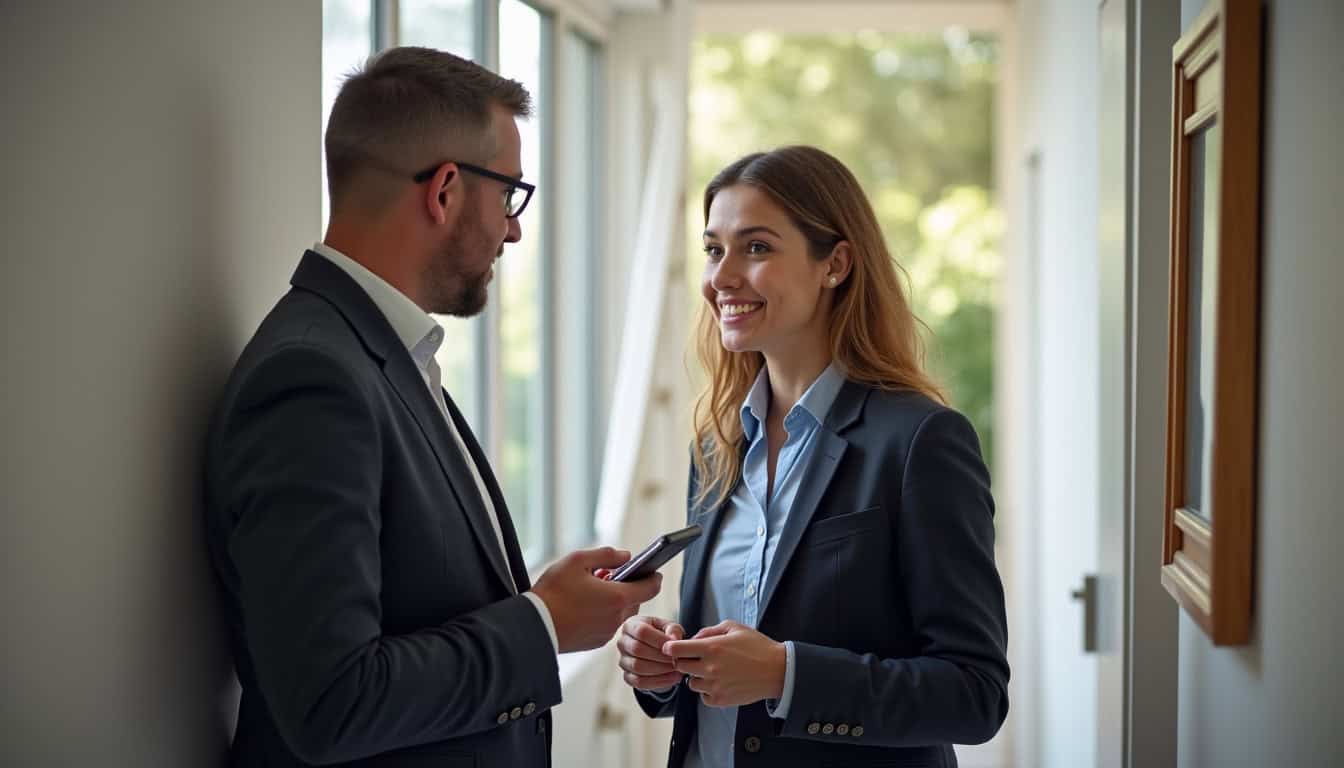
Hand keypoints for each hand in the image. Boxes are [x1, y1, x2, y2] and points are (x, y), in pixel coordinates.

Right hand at [531, 547, 662, 652]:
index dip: (653, 577)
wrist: (532, 626)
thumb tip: (626, 556)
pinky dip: (602, 614)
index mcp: (617, 598)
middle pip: (634, 600)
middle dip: (626, 587)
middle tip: (605, 576)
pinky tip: (583, 606)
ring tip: (590, 590)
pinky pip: (607, 625)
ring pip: (619, 613)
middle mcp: (616, 618)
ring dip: (613, 601)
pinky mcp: (595, 643)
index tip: (653, 570)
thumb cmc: (553, 592)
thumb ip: (607, 555)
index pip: (650, 588)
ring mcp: (606, 633)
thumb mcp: (577, 561)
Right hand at [616, 615, 684, 691]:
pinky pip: (639, 682)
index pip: (641, 631)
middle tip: (677, 660)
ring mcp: (622, 660)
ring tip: (676, 669)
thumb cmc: (660, 634)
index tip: (675, 647)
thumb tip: (674, 639)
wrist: (651, 648)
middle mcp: (622, 642)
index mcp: (630, 625)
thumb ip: (673, 629)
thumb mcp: (668, 626)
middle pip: (638, 650)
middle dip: (661, 657)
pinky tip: (672, 678)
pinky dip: (658, 682)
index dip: (659, 640)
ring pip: (637, 667)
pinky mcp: (626, 676)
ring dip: (660, 670)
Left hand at [663, 620, 785, 707]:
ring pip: (691, 683)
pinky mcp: (720, 700)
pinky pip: (703, 697)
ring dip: (697, 677)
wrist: (777, 670)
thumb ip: (709, 631)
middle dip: (684, 661)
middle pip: (680, 667)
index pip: (677, 649)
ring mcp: (714, 686)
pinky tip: (719, 683)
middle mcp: (710, 668)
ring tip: (713, 671)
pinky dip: (707, 691)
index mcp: (711, 648)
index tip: (670, 648)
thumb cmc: (757, 646)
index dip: (670, 648)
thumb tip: (693, 639)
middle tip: (695, 658)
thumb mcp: (734, 628)